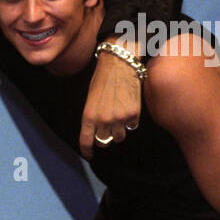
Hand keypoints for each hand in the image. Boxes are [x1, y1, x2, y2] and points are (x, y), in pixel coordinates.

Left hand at [80, 41, 142, 158]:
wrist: (120, 64)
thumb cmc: (103, 79)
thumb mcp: (91, 99)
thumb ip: (93, 117)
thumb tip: (96, 132)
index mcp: (88, 116)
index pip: (85, 141)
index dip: (87, 151)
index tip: (89, 155)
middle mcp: (102, 120)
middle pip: (104, 142)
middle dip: (105, 139)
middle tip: (107, 131)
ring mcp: (118, 118)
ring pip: (119, 137)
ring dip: (119, 131)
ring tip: (118, 117)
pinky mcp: (133, 114)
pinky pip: (132, 126)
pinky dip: (131, 122)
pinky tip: (128, 109)